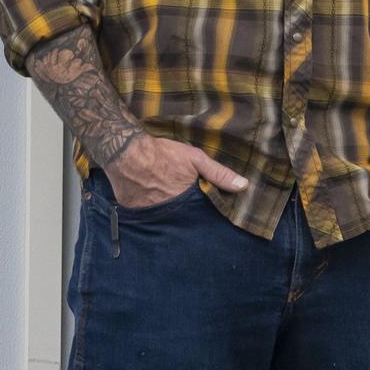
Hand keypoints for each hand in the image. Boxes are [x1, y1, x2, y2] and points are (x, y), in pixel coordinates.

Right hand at [104, 134, 249, 209]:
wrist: (125, 151)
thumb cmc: (162, 153)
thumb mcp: (194, 158)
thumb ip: (218, 173)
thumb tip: (244, 186)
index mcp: (185, 201)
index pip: (200, 217)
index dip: (203, 215)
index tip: (206, 215)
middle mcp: (168, 211)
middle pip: (181, 219)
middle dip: (185, 218)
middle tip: (186, 211)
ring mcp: (149, 213)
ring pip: (163, 219)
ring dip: (166, 214)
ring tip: (168, 207)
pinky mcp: (132, 211)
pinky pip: (144, 215)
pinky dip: (148, 210)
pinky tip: (149, 202)